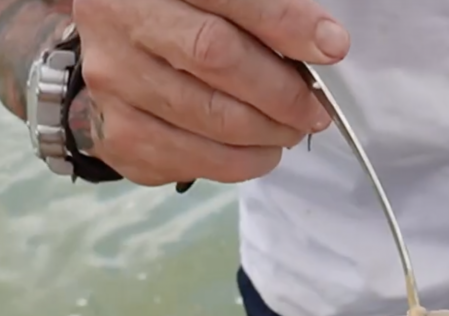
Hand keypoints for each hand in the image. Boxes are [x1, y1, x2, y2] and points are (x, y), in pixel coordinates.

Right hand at [70, 0, 349, 185]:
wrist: (114, 49)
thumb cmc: (181, 19)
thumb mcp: (216, 0)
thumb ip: (264, 9)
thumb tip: (326, 44)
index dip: (285, 23)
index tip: (332, 47)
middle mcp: (119, 22)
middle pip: (217, 58)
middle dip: (283, 91)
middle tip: (315, 109)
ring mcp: (112, 82)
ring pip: (210, 118)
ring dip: (269, 133)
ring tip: (292, 128)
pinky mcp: (116, 134)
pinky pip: (192, 160)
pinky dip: (241, 162)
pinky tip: (257, 149)